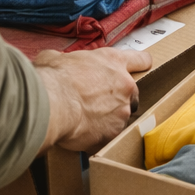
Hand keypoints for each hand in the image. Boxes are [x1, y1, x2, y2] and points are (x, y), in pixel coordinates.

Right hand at [34, 48, 151, 151]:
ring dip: (108, 118)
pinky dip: (98, 136)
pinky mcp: (114, 133)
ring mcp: (122, 111)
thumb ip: (65, 59)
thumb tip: (54, 61)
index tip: (140, 67)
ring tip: (87, 119)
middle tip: (99, 101)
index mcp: (114, 62)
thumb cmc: (56, 78)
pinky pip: (109, 135)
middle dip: (119, 98)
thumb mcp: (57, 57)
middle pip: (133, 93)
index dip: (140, 64)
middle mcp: (125, 86)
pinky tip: (83, 133)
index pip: (140, 60)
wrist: (53, 103)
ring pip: (121, 116)